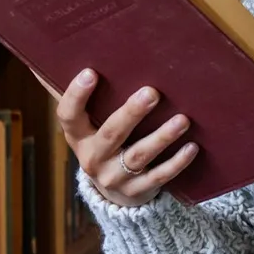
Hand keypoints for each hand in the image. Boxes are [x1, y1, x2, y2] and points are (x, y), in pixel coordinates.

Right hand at [55, 69, 196, 206]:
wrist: (113, 194)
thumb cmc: (104, 143)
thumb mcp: (89, 127)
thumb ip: (83, 99)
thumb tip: (61, 58)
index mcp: (78, 137)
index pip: (68, 116)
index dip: (76, 96)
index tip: (91, 72)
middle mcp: (93, 158)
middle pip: (112, 134)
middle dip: (132, 113)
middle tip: (152, 92)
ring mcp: (116, 177)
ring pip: (140, 155)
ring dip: (162, 136)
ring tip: (183, 119)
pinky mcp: (138, 191)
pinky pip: (159, 176)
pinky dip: (177, 162)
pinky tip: (192, 147)